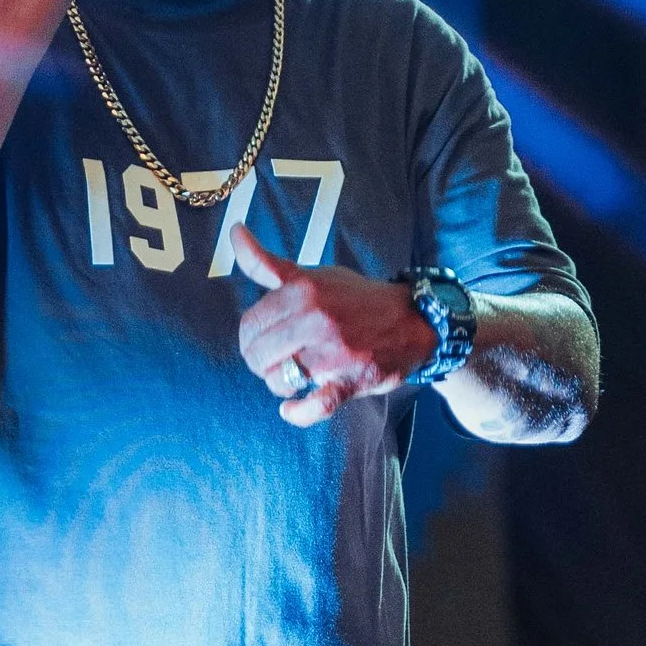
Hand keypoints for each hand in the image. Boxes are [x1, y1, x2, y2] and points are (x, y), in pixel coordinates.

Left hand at [233, 228, 435, 423]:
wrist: (411, 319)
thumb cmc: (354, 298)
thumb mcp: (310, 275)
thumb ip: (266, 264)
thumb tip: (234, 232)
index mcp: (302, 291)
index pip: (250, 325)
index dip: (251, 338)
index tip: (265, 340)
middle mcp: (316, 319)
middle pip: (259, 355)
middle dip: (262, 363)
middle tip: (279, 360)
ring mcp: (334, 352)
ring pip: (280, 381)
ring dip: (281, 385)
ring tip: (294, 376)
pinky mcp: (350, 380)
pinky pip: (315, 406)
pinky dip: (298, 413)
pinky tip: (292, 409)